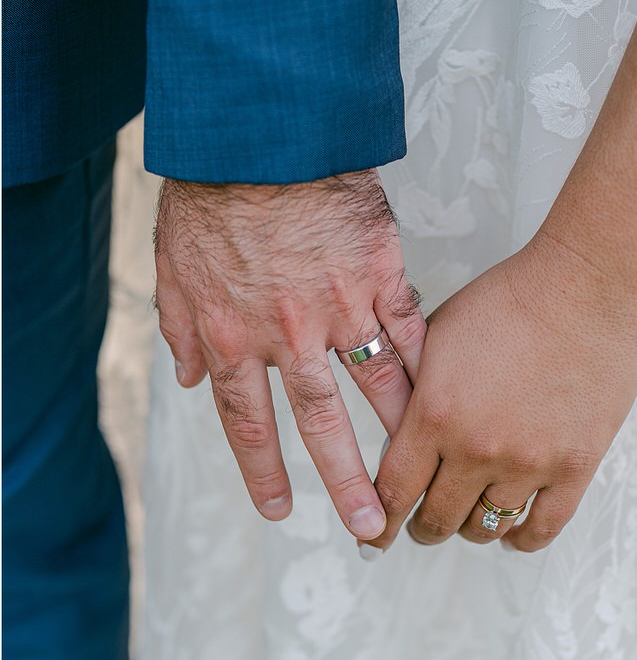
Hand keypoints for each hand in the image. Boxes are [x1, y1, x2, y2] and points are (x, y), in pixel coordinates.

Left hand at [154, 171, 425, 539]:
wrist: (258, 133)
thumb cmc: (210, 191)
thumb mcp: (171, 264)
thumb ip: (177, 326)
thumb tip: (183, 377)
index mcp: (230, 335)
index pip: (248, 422)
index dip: (264, 471)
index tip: (281, 510)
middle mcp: (286, 333)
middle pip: (320, 422)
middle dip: (345, 479)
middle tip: (369, 526)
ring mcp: (338, 304)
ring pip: (374, 383)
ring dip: (398, 434)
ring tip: (420, 474)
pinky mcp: (378, 270)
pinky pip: (407, 328)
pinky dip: (425, 364)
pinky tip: (442, 395)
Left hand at [369, 229, 636, 552]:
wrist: (588, 287)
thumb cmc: (513, 299)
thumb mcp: (437, 336)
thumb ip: (411, 389)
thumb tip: (394, 434)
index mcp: (435, 414)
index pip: (393, 491)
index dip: (379, 520)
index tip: (374, 534)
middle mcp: (477, 448)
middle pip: (436, 518)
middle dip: (422, 527)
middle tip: (420, 525)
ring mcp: (528, 462)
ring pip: (485, 528)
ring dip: (469, 528)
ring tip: (467, 517)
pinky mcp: (575, 466)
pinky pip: (542, 527)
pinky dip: (521, 538)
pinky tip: (511, 533)